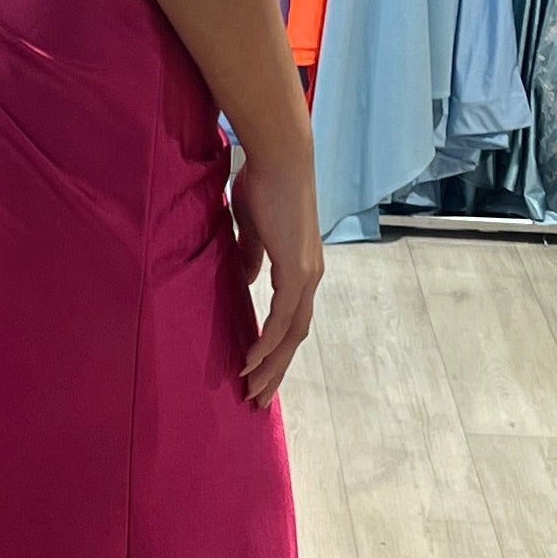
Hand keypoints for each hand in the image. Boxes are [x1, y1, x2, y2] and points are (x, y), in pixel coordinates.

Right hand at [228, 138, 322, 404]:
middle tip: (258, 398)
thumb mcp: (252, 229)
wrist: (279, 159)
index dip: (276, 348)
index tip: (257, 370)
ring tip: (252, 390)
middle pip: (295, 336)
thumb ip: (252, 256)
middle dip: (276, 370)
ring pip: (291, 335)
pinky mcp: (296, 271)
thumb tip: (247, 281)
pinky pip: (282, 318)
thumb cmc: (262, 184)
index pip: (291, 319)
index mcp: (301, 267)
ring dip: (271, 366)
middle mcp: (310, 276)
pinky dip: (267, 343)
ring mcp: (306, 275)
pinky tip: (252, 361)